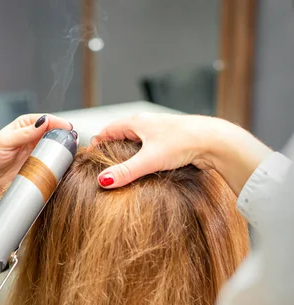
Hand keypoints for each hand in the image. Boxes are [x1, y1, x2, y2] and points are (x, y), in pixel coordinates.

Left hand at [0, 114, 71, 224]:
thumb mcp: (5, 141)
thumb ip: (24, 133)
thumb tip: (43, 122)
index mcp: (24, 125)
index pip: (45, 120)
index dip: (58, 122)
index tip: (68, 128)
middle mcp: (32, 136)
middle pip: (54, 132)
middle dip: (64, 135)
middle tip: (73, 139)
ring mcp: (36, 152)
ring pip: (55, 147)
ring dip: (64, 148)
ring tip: (72, 150)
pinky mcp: (38, 166)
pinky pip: (52, 162)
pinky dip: (59, 161)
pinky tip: (65, 162)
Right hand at [91, 113, 271, 195]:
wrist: (215, 141)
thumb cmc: (184, 142)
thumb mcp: (149, 160)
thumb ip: (125, 172)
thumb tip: (102, 181)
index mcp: (136, 122)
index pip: (107, 130)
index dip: (97, 143)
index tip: (90, 157)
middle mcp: (146, 123)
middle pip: (120, 134)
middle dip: (110, 148)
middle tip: (103, 166)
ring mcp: (159, 131)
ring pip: (135, 141)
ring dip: (127, 153)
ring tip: (121, 169)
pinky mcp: (170, 140)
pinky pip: (149, 148)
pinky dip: (142, 157)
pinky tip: (145, 169)